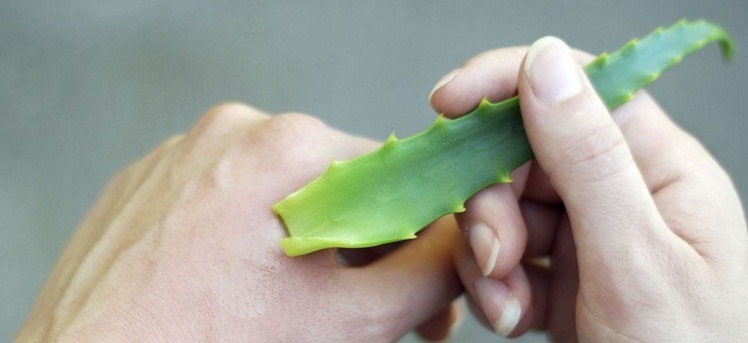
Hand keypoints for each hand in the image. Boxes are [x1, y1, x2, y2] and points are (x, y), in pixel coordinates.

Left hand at [17, 104, 461, 341]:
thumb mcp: (350, 323)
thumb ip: (430, 274)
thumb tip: (462, 244)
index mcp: (286, 145)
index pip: (393, 176)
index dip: (418, 238)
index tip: (420, 290)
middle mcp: (230, 130)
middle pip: (335, 188)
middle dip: (360, 253)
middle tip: (360, 316)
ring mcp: (180, 154)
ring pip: (279, 197)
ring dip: (304, 250)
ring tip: (291, 310)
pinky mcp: (148, 185)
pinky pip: (224, 203)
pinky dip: (247, 244)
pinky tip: (239, 294)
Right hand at [429, 38, 747, 340]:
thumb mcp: (637, 260)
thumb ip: (589, 160)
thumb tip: (546, 63)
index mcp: (662, 171)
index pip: (582, 91)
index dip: (509, 83)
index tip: (447, 104)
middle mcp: (624, 196)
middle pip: (526, 155)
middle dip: (493, 203)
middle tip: (496, 255)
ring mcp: (590, 240)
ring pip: (505, 209)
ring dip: (487, 255)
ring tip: (505, 303)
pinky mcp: (563, 279)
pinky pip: (505, 257)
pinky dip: (494, 287)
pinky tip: (512, 318)